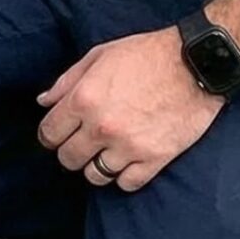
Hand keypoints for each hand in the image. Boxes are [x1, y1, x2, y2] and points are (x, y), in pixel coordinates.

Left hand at [35, 28, 223, 192]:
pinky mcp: (155, 158)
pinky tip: (127, 162)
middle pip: (68, 159)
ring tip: (104, 153)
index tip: (57, 135)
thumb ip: (66, 82)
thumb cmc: (146, 55)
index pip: (49, 134)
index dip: (50, 136)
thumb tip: (43, 102)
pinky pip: (127, 183)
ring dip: (96, 166)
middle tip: (82, 143)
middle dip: (71, 152)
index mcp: (83, 99)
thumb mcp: (98, 56)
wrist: (195, 64)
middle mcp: (101, 127)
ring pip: (95, 176)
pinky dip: (124, 177)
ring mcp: (128, 145)